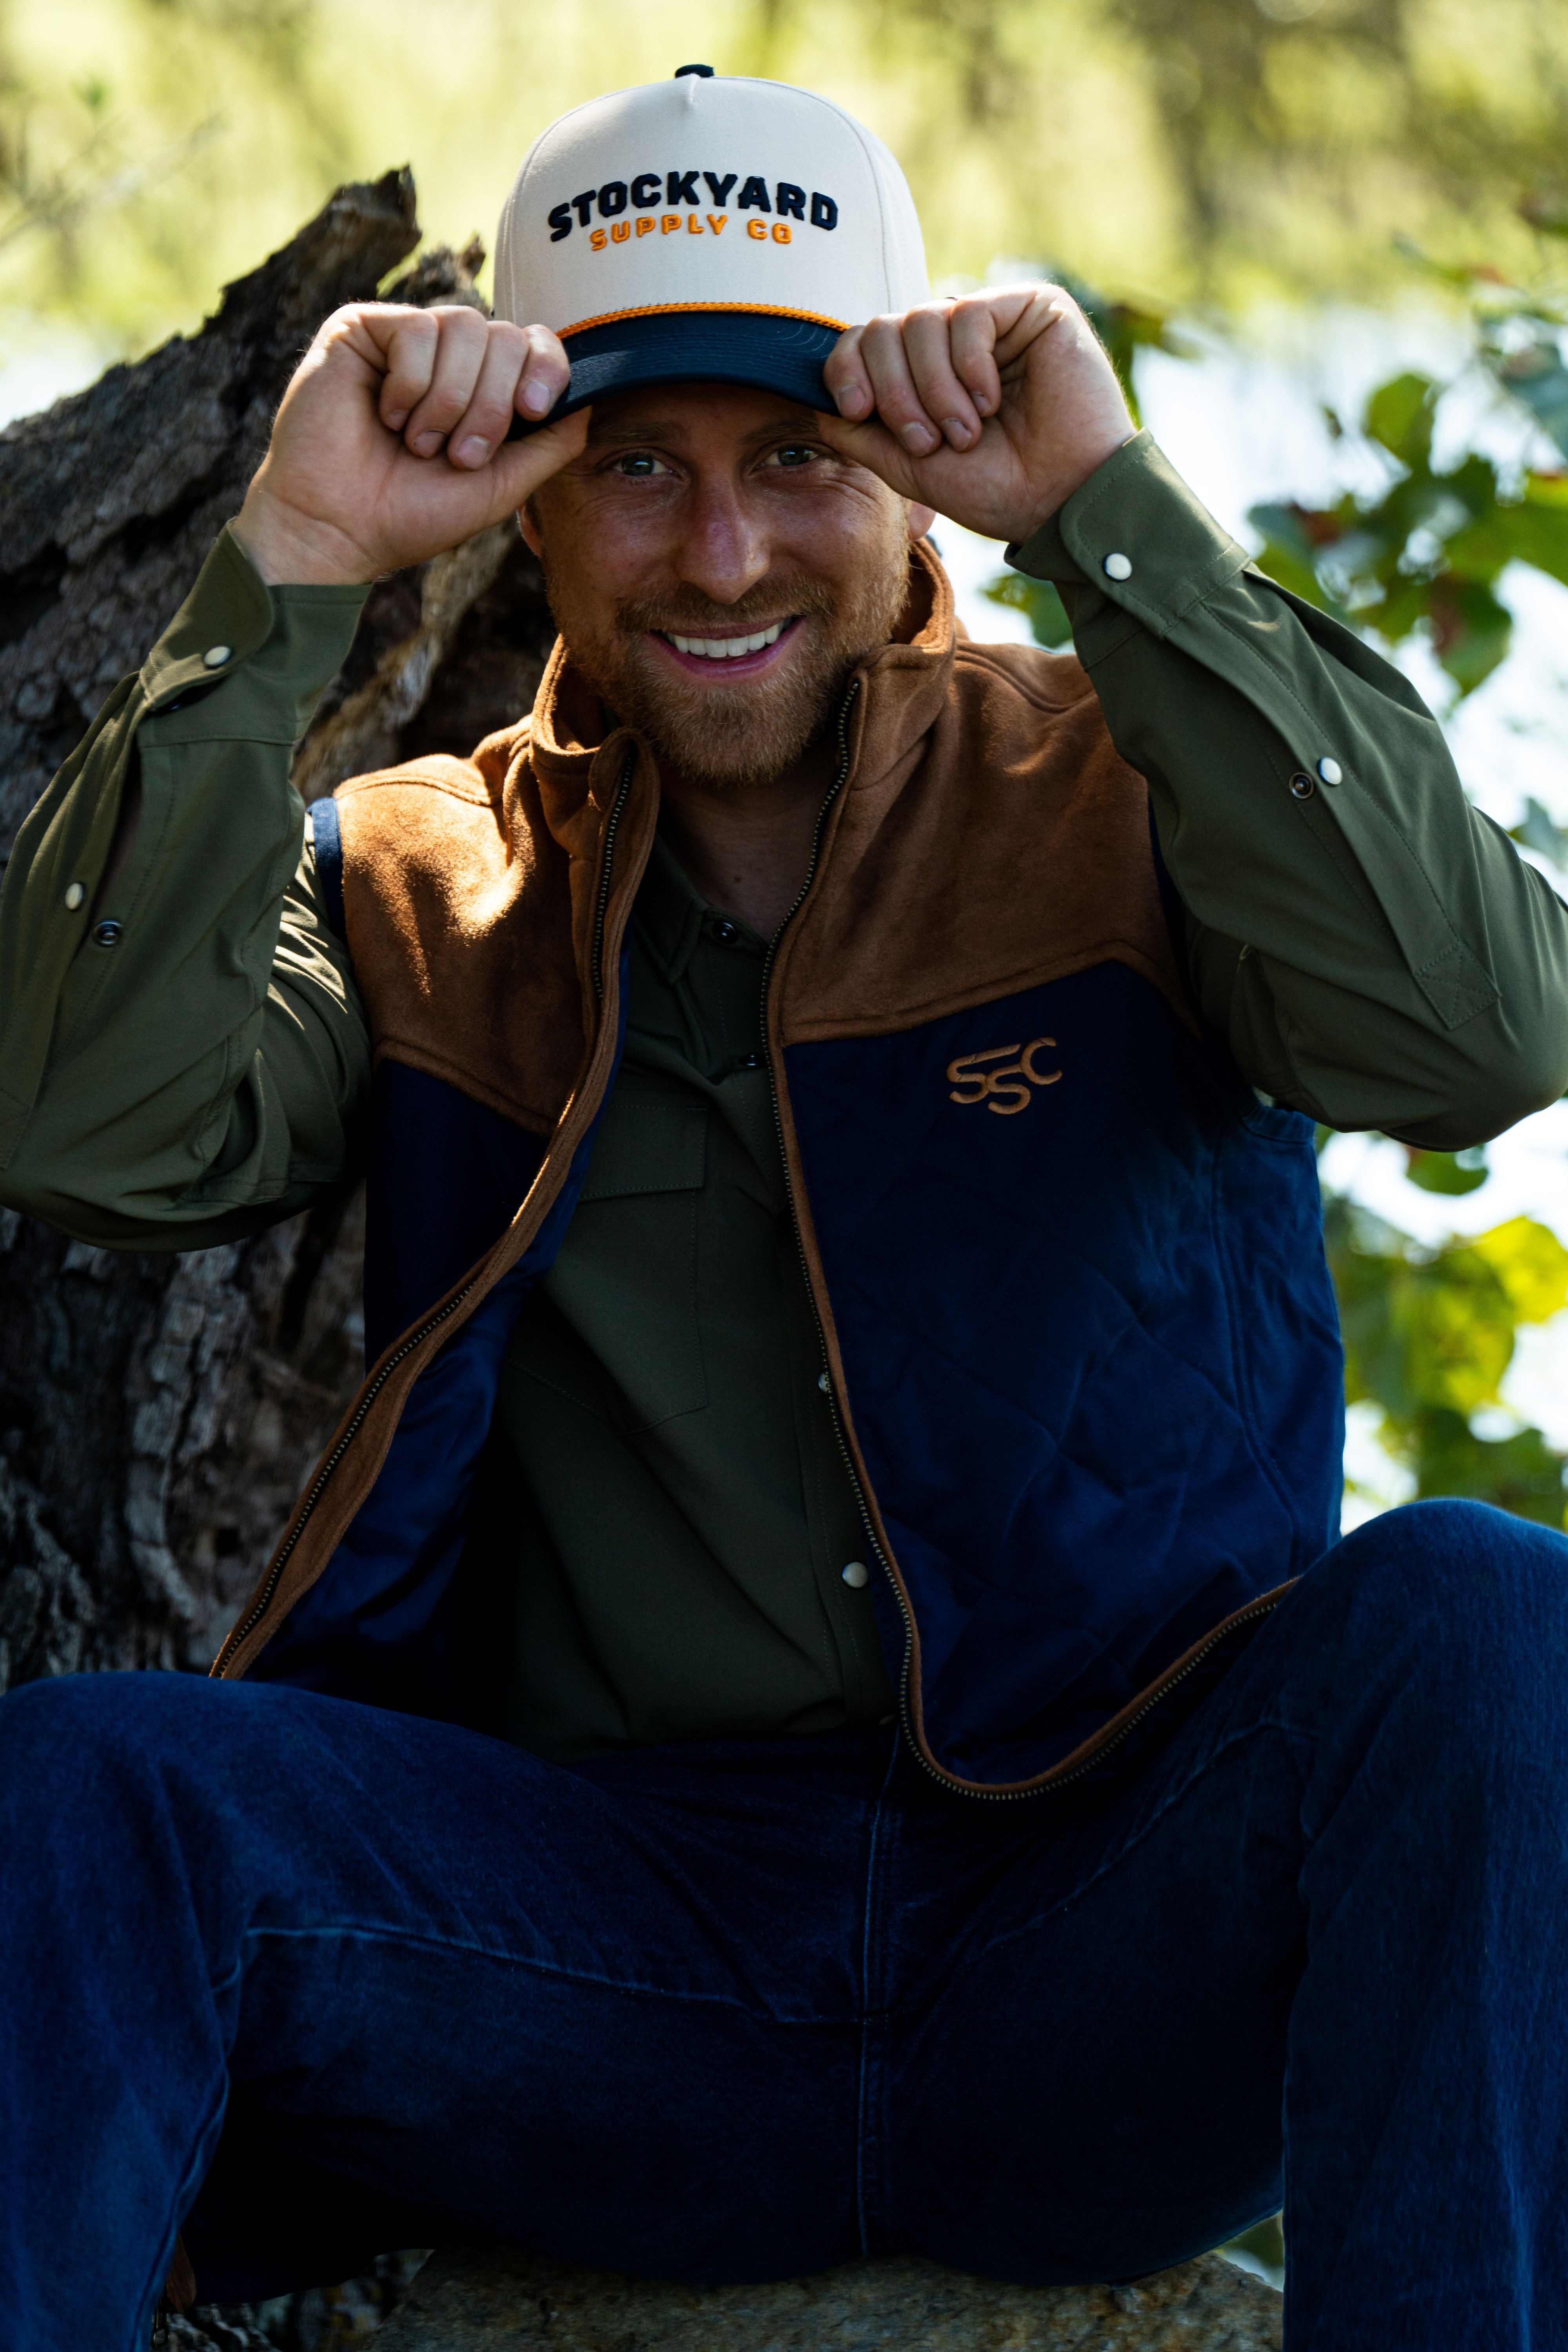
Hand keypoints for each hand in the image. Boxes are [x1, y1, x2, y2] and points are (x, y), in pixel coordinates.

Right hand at [233, 303, 586, 585]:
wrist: (338, 529)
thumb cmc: (412, 514)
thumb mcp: (501, 486)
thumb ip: (550, 445)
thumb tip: (589, 399)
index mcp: (483, 386)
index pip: (535, 342)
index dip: (547, 366)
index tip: (534, 408)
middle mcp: (448, 356)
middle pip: (505, 335)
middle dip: (492, 404)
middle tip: (458, 454)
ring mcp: (404, 338)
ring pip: (465, 326)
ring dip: (449, 400)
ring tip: (418, 443)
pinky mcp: (362, 329)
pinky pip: (416, 328)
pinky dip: (410, 384)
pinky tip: (385, 417)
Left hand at [818, 287, 1134, 545]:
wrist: (1062, 502)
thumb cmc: (997, 491)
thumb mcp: (911, 469)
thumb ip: (862, 435)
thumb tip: (815, 404)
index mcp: (926, 374)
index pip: (863, 343)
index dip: (845, 369)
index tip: (856, 410)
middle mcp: (955, 342)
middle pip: (885, 328)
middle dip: (894, 391)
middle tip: (928, 441)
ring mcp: (993, 320)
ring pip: (921, 321)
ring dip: (934, 389)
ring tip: (967, 431)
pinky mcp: (1033, 306)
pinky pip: (968, 314)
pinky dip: (970, 367)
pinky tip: (992, 401)